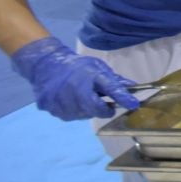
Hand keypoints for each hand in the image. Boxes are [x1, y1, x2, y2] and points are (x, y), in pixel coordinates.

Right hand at [9, 37, 139, 120]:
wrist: (46, 65)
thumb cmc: (77, 66)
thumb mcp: (97, 67)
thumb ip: (114, 79)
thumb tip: (133, 86)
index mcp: (90, 75)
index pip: (110, 87)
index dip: (123, 97)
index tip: (134, 105)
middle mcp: (75, 88)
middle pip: (95, 108)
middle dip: (104, 109)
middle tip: (106, 105)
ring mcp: (61, 100)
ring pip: (82, 115)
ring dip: (88, 110)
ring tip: (83, 98)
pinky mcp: (51, 108)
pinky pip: (69, 116)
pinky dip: (74, 112)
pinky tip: (71, 101)